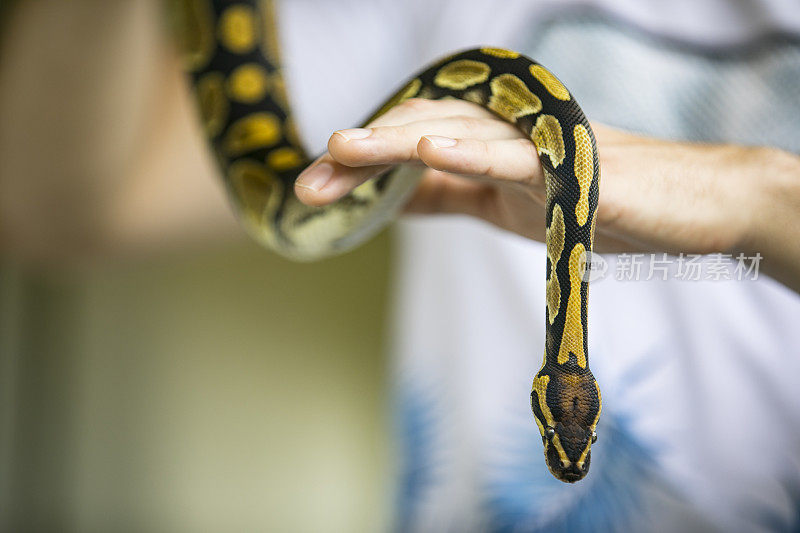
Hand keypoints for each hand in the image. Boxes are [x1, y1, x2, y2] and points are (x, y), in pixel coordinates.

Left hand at [295, 98, 799, 290]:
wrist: (683, 210)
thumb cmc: (595, 203)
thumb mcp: (503, 206)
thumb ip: (450, 196)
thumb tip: (389, 200)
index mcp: (488, 139)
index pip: (411, 145)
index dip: (359, 166)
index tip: (311, 191)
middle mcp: (507, 129)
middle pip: (420, 130)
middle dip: (360, 156)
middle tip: (307, 181)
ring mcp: (541, 142)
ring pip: (457, 133)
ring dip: (397, 142)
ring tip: (344, 150)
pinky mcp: (575, 165)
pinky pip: (518, 158)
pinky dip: (474, 153)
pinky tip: (432, 153)